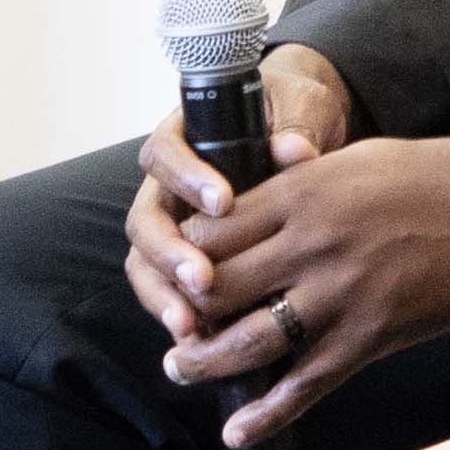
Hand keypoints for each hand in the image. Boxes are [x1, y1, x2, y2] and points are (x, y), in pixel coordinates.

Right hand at [123, 46, 362, 349]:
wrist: (305, 135)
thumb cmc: (296, 112)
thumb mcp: (300, 107)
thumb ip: (296, 125)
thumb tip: (296, 150)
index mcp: (185, 137)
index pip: (165, 154)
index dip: (186, 178)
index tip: (224, 202)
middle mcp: (168, 185)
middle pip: (145, 220)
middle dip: (169, 254)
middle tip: (203, 280)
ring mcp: (173, 225)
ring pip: (146, 263)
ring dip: (164, 296)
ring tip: (191, 327)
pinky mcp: (187, 261)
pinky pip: (169, 291)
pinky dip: (181, 314)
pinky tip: (204, 341)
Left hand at [165, 120, 449, 449]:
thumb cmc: (428, 174)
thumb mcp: (350, 160)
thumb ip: (298, 182)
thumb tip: (257, 198)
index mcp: (300, 193)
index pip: (211, 231)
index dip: (182, 256)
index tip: (176, 270)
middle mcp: (309, 243)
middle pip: (216, 288)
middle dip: (182, 312)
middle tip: (171, 327)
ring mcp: (339, 293)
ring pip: (248, 341)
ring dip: (205, 362)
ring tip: (182, 368)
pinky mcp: (370, 334)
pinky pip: (306, 383)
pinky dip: (267, 414)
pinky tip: (239, 432)